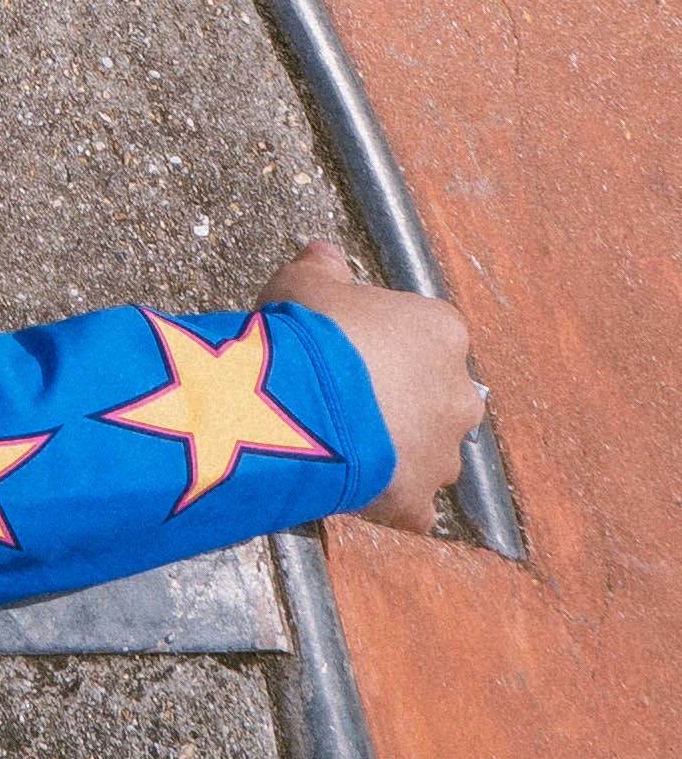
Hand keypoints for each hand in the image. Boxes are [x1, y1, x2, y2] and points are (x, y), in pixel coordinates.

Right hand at [271, 239, 484, 532]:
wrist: (300, 406)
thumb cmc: (308, 333)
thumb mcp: (304, 282)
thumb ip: (323, 267)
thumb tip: (325, 254)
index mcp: (441, 333)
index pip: (427, 336)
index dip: (386, 342)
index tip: (350, 348)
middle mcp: (458, 393)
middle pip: (436, 396)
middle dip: (402, 399)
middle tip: (348, 398)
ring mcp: (443, 454)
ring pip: (428, 452)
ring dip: (396, 450)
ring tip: (342, 443)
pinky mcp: (419, 501)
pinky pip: (410, 504)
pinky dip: (388, 499)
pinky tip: (349, 486)